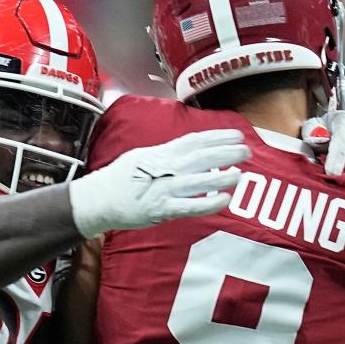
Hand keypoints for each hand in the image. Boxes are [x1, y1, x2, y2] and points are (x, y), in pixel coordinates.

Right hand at [69, 129, 249, 237]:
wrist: (98, 200)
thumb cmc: (119, 179)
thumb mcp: (141, 157)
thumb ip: (166, 155)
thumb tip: (189, 150)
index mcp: (159, 154)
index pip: (193, 141)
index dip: (216, 136)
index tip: (236, 133)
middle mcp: (162, 168)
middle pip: (199, 157)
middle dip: (224, 152)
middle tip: (247, 149)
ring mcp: (161, 189)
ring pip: (196, 180)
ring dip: (220, 176)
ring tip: (240, 173)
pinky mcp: (160, 209)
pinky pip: (189, 206)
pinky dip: (208, 203)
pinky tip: (224, 199)